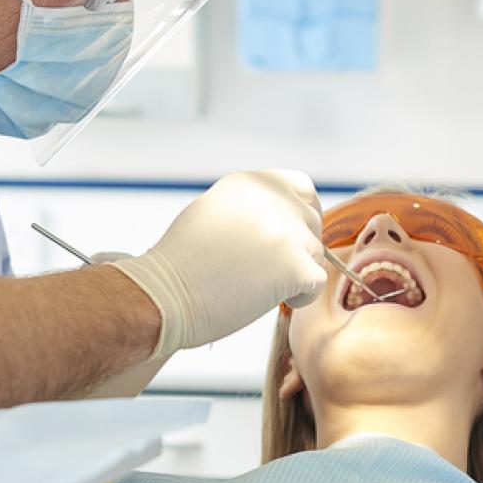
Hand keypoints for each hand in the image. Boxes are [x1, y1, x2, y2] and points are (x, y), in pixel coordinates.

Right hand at [111, 171, 326, 360]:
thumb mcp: (215, 211)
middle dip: (298, 248)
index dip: (302, 213)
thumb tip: (284, 216)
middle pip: (311, 223)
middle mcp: (273, 199)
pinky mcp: (295, 265)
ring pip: (315, 254)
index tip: (292, 236)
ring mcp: (287, 231)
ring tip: (257, 287)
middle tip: (267, 272)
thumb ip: (252, 207)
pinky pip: (316, 282)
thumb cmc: (182, 264)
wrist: (166, 294)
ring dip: (296, 274)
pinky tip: (270, 300)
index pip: (301, 188)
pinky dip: (301, 296)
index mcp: (252, 182)